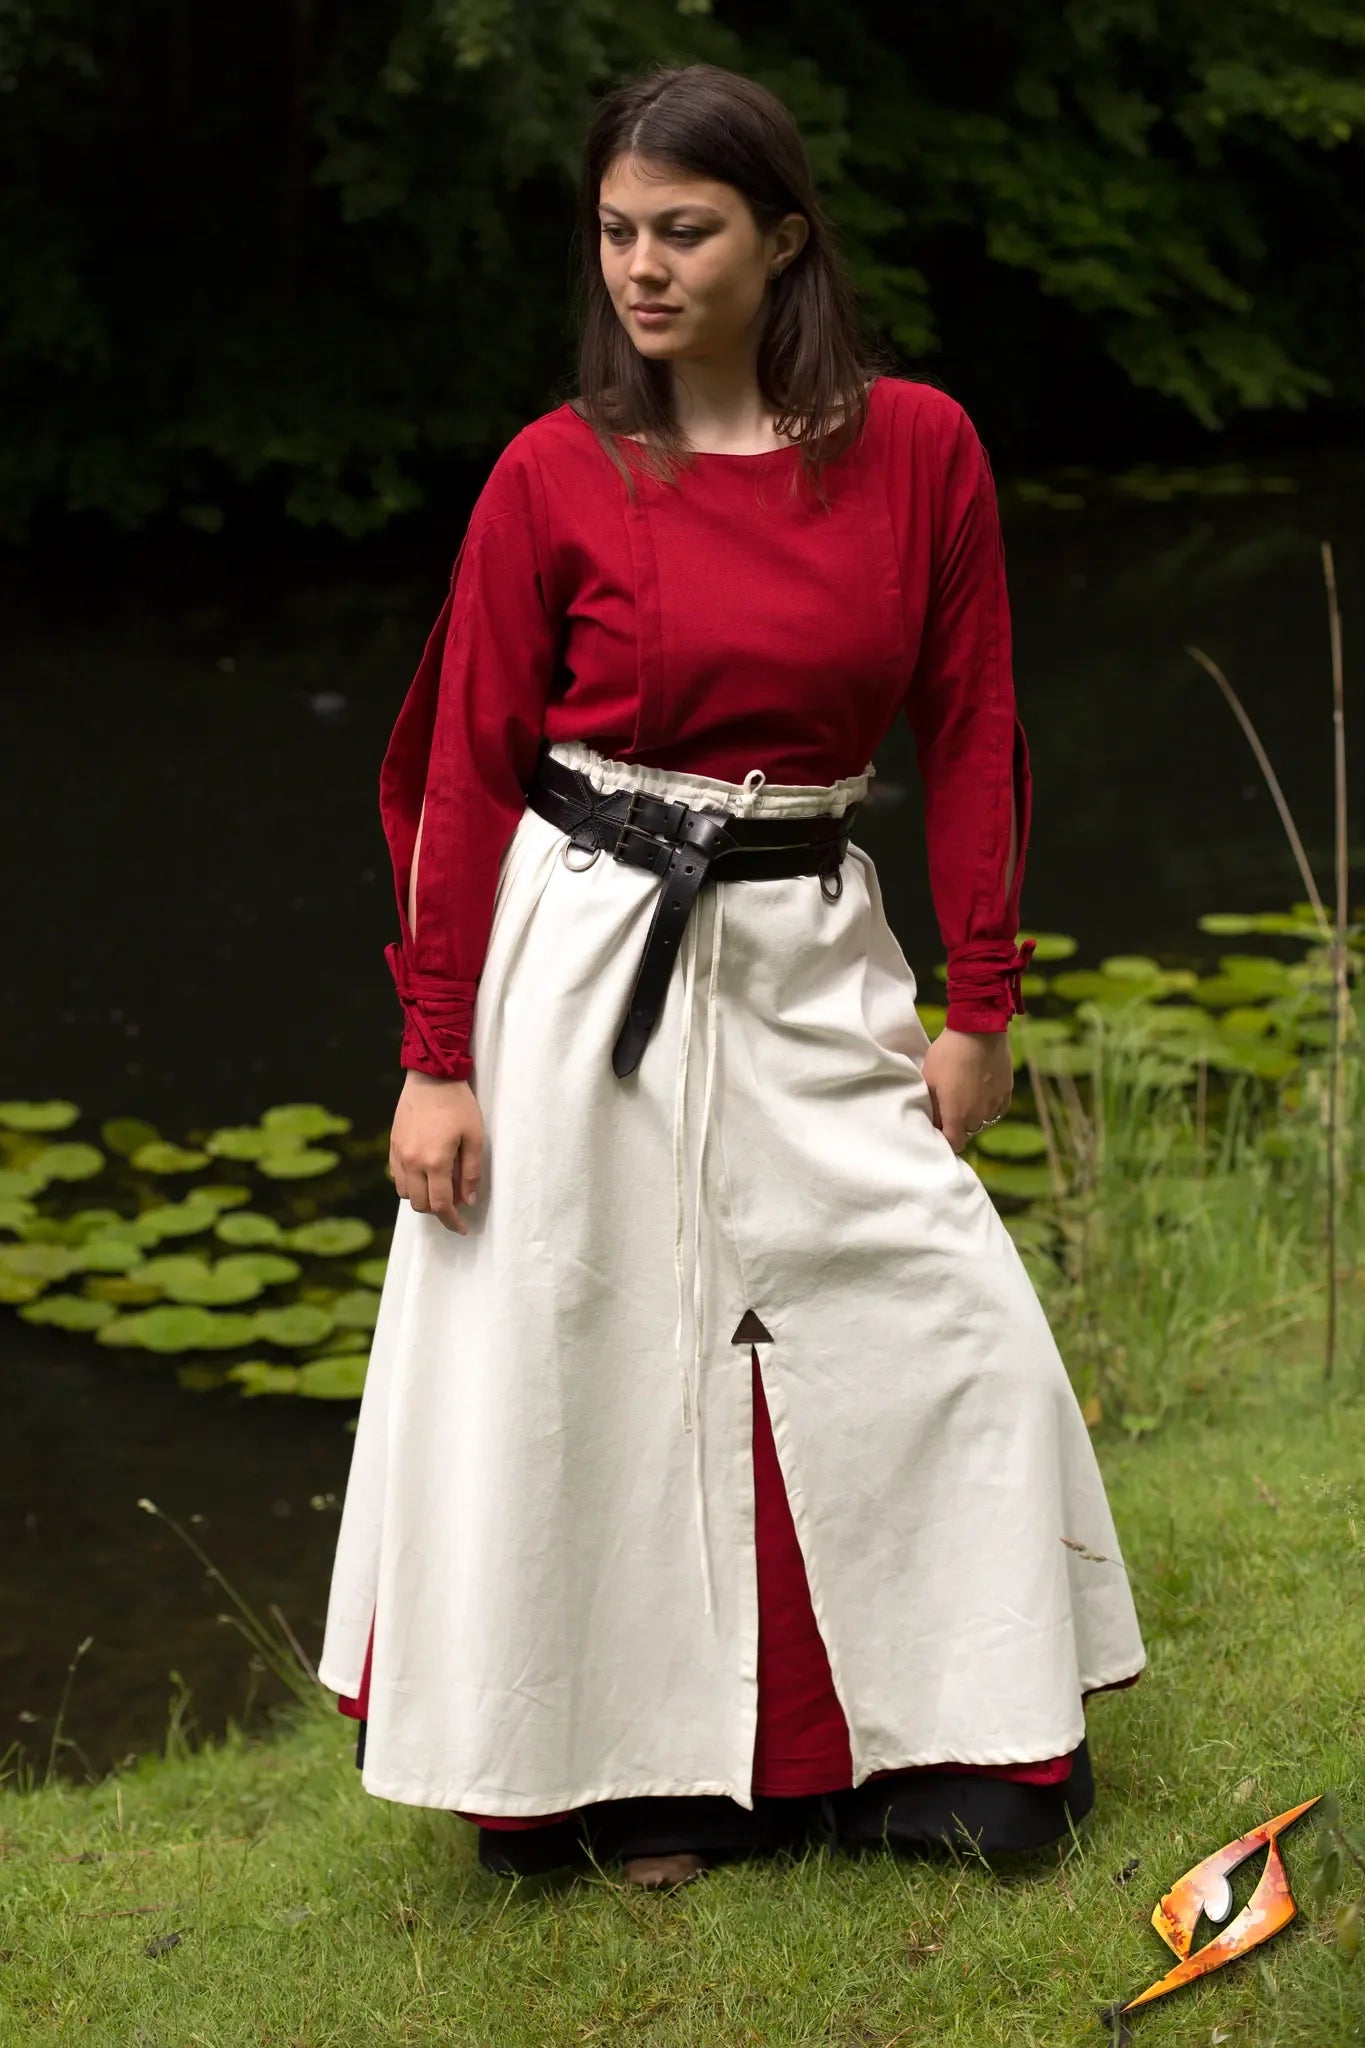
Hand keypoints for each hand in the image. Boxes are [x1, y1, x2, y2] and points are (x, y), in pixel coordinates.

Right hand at [389, 1072, 483, 1233]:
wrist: (431, 1076)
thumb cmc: (458, 1104)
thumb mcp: (474, 1137)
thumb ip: (471, 1172)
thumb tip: (467, 1200)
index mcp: (435, 1161)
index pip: (441, 1205)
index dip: (452, 1221)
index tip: (463, 1227)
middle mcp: (412, 1162)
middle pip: (421, 1204)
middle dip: (439, 1212)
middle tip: (456, 1207)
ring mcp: (399, 1154)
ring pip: (405, 1194)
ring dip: (422, 1199)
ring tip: (440, 1189)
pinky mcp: (393, 1145)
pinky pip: (396, 1177)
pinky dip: (409, 1185)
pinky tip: (424, 1176)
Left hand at [920, 1025, 1013, 1153]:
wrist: (979, 1030)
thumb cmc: (948, 1053)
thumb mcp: (929, 1078)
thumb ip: (932, 1105)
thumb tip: (933, 1120)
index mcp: (957, 1116)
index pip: (954, 1144)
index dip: (945, 1140)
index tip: (939, 1128)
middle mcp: (979, 1116)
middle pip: (968, 1133)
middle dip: (958, 1126)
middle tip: (949, 1108)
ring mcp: (995, 1104)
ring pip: (984, 1122)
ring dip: (975, 1116)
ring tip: (966, 1097)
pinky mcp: (1007, 1092)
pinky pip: (997, 1110)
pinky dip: (989, 1107)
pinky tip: (981, 1093)